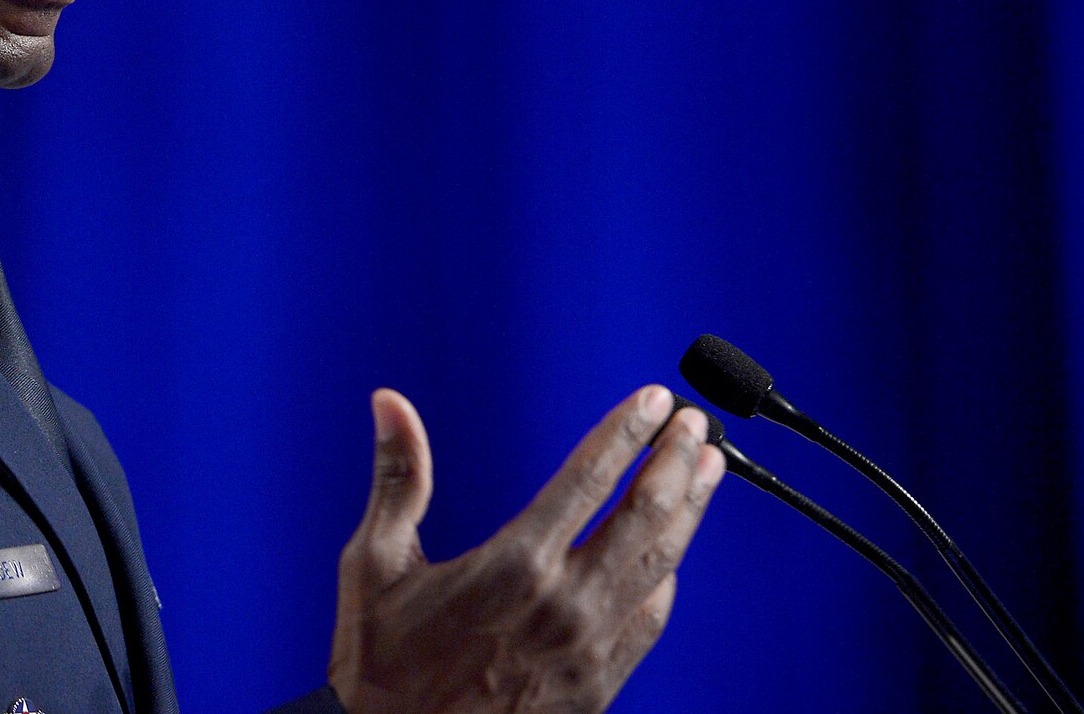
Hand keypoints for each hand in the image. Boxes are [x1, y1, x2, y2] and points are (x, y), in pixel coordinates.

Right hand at [327, 385, 725, 713]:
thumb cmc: (380, 666)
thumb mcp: (375, 564)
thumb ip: (397, 477)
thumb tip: (390, 404)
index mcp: (514, 565)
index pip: (590, 477)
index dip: (628, 432)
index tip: (654, 400)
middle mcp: (563, 603)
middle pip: (644, 514)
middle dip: (676, 460)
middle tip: (695, 424)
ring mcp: (588, 648)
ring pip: (660, 564)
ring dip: (689, 510)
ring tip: (708, 470)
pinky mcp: (597, 687)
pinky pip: (650, 622)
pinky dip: (668, 579)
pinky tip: (673, 556)